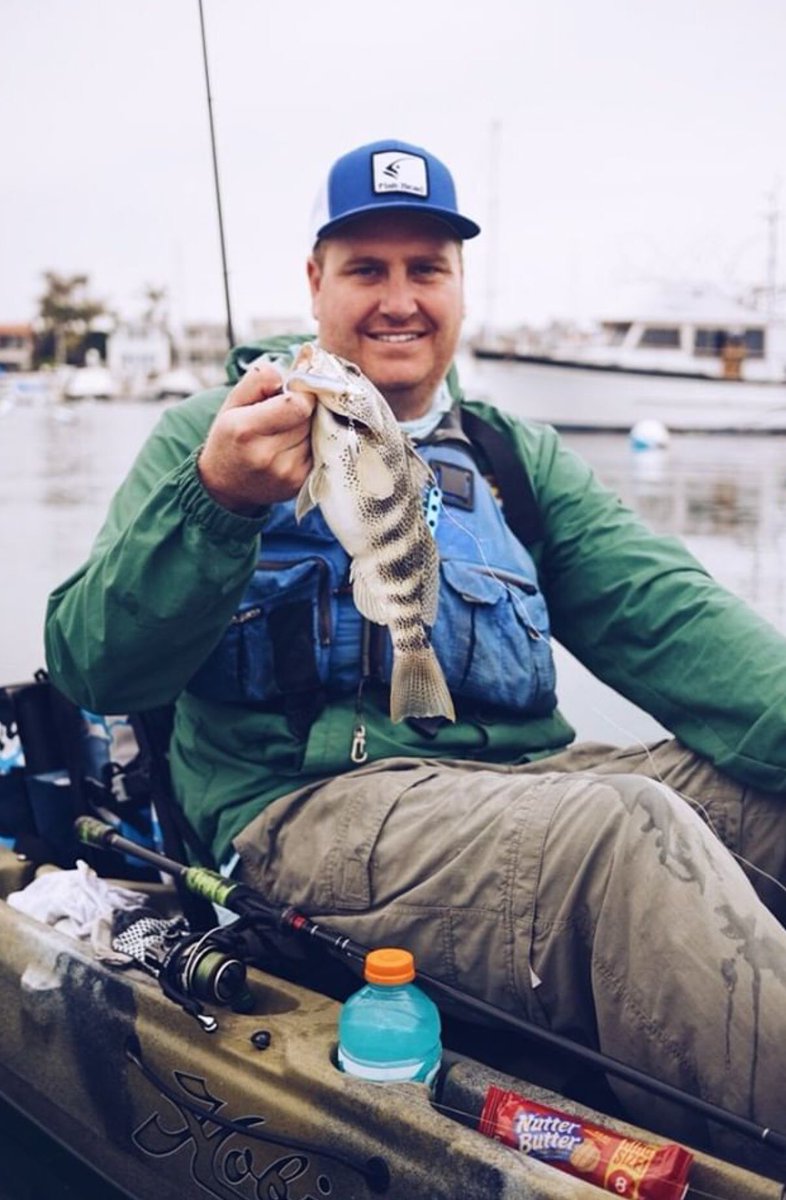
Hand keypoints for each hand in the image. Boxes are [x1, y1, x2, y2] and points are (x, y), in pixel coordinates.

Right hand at [198, 358, 315, 513]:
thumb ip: (259, 380)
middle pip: (309, 419)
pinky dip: (309, 446)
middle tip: (286, 413)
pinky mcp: (299, 484)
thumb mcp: (233, 403)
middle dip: (303, 410)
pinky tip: (291, 448)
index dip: (302, 393)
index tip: (295, 392)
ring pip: (316, 436)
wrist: (224, 486)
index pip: (298, 405)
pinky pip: (318, 453)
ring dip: (307, 429)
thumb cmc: (229, 438)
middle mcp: (266, 455)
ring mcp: (285, 473)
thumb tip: (295, 369)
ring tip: (285, 432)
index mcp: (246, 430)